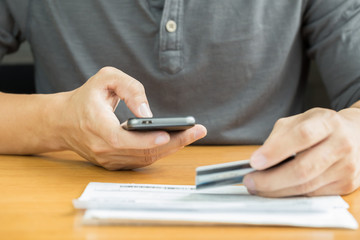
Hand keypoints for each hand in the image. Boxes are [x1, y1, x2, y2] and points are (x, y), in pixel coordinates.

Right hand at [56, 67, 206, 169]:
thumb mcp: (105, 79)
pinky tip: (176, 141)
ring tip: (192, 135)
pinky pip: (140, 160)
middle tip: (197, 132)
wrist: (62, 121)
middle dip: (173, 143)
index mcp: (96, 127)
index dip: (147, 140)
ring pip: (144, 158)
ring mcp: (107, 159)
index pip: (123, 140)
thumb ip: (129, 88)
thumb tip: (148, 112)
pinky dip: (159, 151)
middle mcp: (101, 149)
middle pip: (141, 152)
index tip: (169, 134)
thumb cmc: (86, 97)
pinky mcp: (112, 163)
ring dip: (170, 148)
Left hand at [243, 107, 359, 196]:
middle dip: (271, 179)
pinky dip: (290, 193)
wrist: (356, 135)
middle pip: (303, 169)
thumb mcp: (300, 120)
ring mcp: (346, 167)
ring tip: (257, 187)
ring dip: (276, 190)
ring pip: (306, 186)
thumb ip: (279, 135)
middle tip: (250, 181)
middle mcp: (341, 145)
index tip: (255, 161)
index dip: (276, 150)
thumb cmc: (320, 128)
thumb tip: (259, 159)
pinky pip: (311, 194)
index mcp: (327, 122)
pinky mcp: (346, 185)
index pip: (302, 136)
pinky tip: (276, 189)